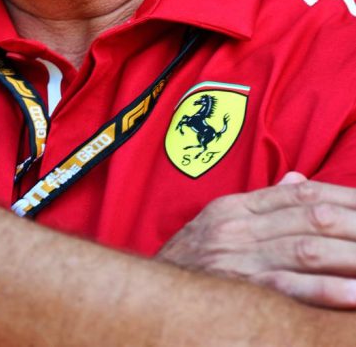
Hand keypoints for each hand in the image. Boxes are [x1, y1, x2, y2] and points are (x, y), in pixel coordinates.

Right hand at [158, 173, 355, 308]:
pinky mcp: (238, 291)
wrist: (145, 298)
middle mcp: (238, 228)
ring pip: (308, 249)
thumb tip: (301, 182)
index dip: (344, 196)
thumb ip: (263, 203)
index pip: (302, 193)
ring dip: (352, 255)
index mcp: (237, 207)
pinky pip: (288, 289)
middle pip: (312, 217)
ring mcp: (237, 259)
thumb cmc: (189, 264)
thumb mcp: (219, 223)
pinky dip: (326, 291)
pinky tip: (354, 294)